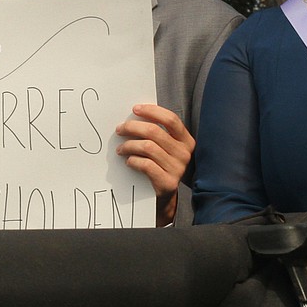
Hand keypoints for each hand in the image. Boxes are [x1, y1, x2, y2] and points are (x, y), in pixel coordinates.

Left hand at [116, 104, 193, 226]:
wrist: (164, 198)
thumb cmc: (160, 166)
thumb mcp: (164, 148)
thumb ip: (157, 132)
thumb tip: (134, 115)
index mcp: (186, 141)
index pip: (171, 119)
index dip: (152, 111)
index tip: (135, 109)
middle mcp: (185, 153)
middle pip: (155, 132)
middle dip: (133, 127)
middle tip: (120, 129)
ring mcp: (178, 169)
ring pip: (148, 147)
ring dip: (129, 145)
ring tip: (120, 148)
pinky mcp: (168, 182)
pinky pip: (146, 165)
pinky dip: (133, 160)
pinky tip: (128, 161)